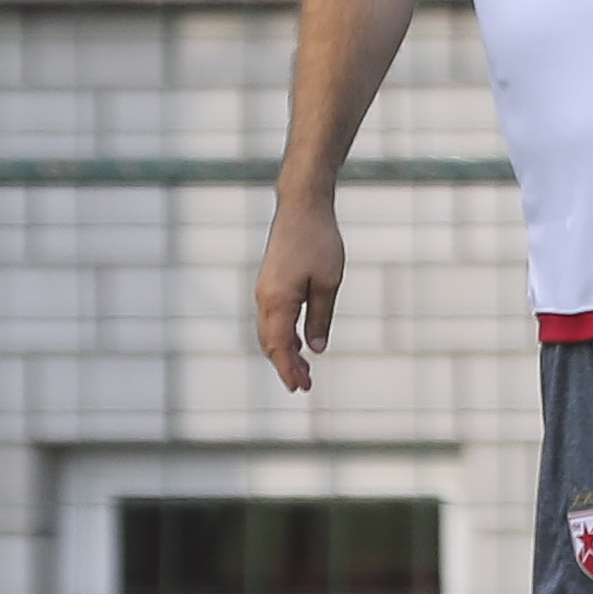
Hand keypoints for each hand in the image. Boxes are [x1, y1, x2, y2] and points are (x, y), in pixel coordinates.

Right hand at [254, 194, 347, 391]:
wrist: (302, 205)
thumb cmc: (318, 241)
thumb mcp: (327, 283)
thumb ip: (320, 318)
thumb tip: (316, 349)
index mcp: (277, 301)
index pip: (279, 347)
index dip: (289, 370)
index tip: (300, 388)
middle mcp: (265, 298)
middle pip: (270, 343)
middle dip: (286, 365)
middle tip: (305, 385)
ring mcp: (265, 289)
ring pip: (269, 331)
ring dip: (284, 351)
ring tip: (304, 368)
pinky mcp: (270, 282)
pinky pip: (272, 317)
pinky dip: (283, 334)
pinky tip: (299, 341)